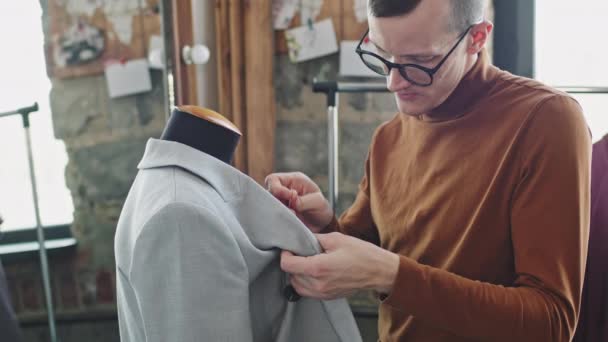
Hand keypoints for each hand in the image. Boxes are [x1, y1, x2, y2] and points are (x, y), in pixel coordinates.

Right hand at [265, 172, 333, 232]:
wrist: (322, 225)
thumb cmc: (321, 209)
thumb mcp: (318, 202)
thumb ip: (304, 201)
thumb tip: (293, 201)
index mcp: (293, 180)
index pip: (273, 179)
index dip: (277, 189)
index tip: (291, 197)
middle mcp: (283, 190)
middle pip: (268, 192)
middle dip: (278, 203)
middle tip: (293, 211)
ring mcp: (280, 202)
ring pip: (268, 205)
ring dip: (279, 212)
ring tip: (294, 217)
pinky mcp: (279, 213)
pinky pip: (271, 215)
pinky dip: (278, 219)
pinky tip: (290, 222)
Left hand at [280, 232, 399, 299]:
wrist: (379, 271)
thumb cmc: (362, 254)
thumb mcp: (336, 238)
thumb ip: (315, 239)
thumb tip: (302, 238)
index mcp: (318, 267)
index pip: (287, 265)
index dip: (285, 254)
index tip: (290, 248)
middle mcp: (318, 283)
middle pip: (291, 275)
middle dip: (292, 263)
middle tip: (300, 253)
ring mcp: (323, 293)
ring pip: (296, 285)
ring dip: (297, 274)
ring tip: (307, 262)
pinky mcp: (327, 297)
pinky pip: (307, 292)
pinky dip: (305, 283)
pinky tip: (314, 272)